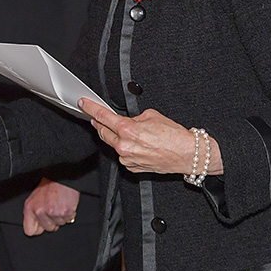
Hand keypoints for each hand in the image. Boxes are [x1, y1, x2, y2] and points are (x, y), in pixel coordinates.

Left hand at [22, 179, 79, 235]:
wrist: (62, 175)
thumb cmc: (49, 184)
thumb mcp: (35, 197)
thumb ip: (33, 213)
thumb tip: (35, 227)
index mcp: (29, 208)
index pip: (29, 231)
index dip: (38, 229)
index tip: (43, 224)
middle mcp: (39, 211)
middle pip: (48, 229)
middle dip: (53, 221)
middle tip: (54, 208)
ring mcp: (52, 212)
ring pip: (59, 224)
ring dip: (61, 216)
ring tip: (60, 204)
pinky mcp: (64, 211)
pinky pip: (69, 219)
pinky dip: (70, 213)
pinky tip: (66, 203)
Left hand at [79, 99, 222, 175]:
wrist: (188, 154)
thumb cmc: (174, 135)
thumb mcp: (151, 115)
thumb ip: (133, 117)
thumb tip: (126, 120)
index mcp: (127, 130)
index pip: (102, 116)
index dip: (90, 108)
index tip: (83, 103)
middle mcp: (124, 146)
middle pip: (102, 131)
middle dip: (99, 122)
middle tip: (96, 116)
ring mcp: (127, 158)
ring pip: (112, 144)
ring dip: (113, 136)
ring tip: (123, 130)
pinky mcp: (132, 167)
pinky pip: (122, 154)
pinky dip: (124, 147)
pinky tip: (134, 143)